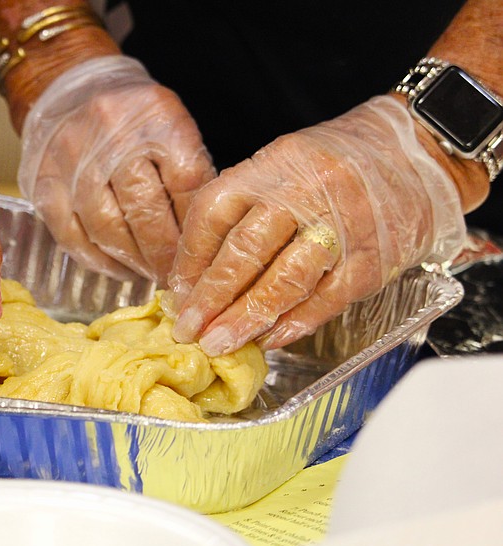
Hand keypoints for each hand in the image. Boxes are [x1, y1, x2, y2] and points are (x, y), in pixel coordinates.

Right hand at [19, 56, 213, 281]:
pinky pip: (71, 235)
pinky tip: (118, 268)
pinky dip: (98, 260)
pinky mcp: (44, 184)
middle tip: (175, 274)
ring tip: (148, 274)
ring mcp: (73, 162)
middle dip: (164, 252)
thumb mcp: (173, 126)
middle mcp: (112, 138)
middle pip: (145, 210)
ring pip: (106, 229)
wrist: (70, 86)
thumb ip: (189, 174)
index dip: (194, 225)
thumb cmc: (132, 117)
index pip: (186, 182)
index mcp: (156, 119)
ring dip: (132, 261)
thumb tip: (200, 236)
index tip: (199, 251)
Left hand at [166, 95, 465, 354]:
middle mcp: (304, 193)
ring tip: (220, 343)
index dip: (190, 259)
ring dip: (247, 318)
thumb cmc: (335, 165)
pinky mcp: (372, 259)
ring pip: (284, 279)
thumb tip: (195, 274)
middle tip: (189, 330)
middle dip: (211, 297)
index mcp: (272, 166)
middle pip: (245, 250)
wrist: (415, 153)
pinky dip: (295, 323)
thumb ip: (240, 211)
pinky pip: (326, 298)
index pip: (214, 213)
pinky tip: (269, 339)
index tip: (177, 293)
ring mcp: (342, 226)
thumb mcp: (280, 167)